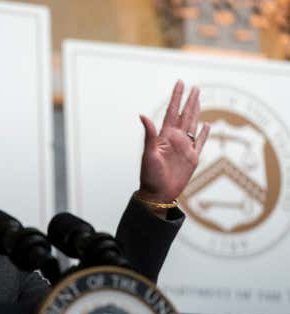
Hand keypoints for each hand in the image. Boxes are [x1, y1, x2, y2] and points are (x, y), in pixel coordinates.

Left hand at [137, 80, 209, 203]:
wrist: (158, 193)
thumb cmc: (150, 176)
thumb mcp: (148, 154)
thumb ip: (149, 135)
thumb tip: (143, 115)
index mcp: (164, 136)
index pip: (172, 111)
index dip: (176, 97)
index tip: (180, 83)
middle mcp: (175, 139)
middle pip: (185, 115)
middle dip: (189, 100)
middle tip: (194, 87)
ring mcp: (184, 147)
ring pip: (193, 124)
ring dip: (196, 111)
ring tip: (198, 99)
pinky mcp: (192, 158)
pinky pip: (200, 142)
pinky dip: (204, 133)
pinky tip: (207, 124)